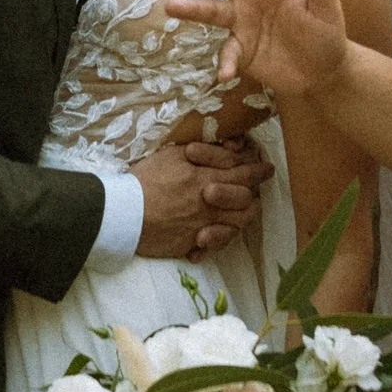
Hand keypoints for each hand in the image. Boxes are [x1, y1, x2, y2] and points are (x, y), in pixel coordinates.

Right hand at [134, 133, 273, 260]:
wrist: (125, 213)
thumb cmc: (146, 179)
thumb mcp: (173, 154)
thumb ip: (206, 150)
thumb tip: (234, 146)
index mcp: (207, 178)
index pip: (242, 173)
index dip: (258, 170)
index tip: (267, 168)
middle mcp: (211, 204)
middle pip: (246, 199)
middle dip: (256, 192)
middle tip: (260, 189)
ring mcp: (203, 225)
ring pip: (237, 223)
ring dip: (244, 216)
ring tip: (246, 211)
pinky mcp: (191, 243)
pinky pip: (215, 244)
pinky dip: (219, 240)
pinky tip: (216, 233)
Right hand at [163, 0, 350, 100]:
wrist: (322, 75)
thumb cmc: (327, 35)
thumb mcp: (327, 8)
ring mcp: (243, 23)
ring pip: (212, 11)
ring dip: (192, 9)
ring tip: (170, 8)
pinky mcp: (241, 50)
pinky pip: (227, 53)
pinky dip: (225, 62)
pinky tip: (224, 74)